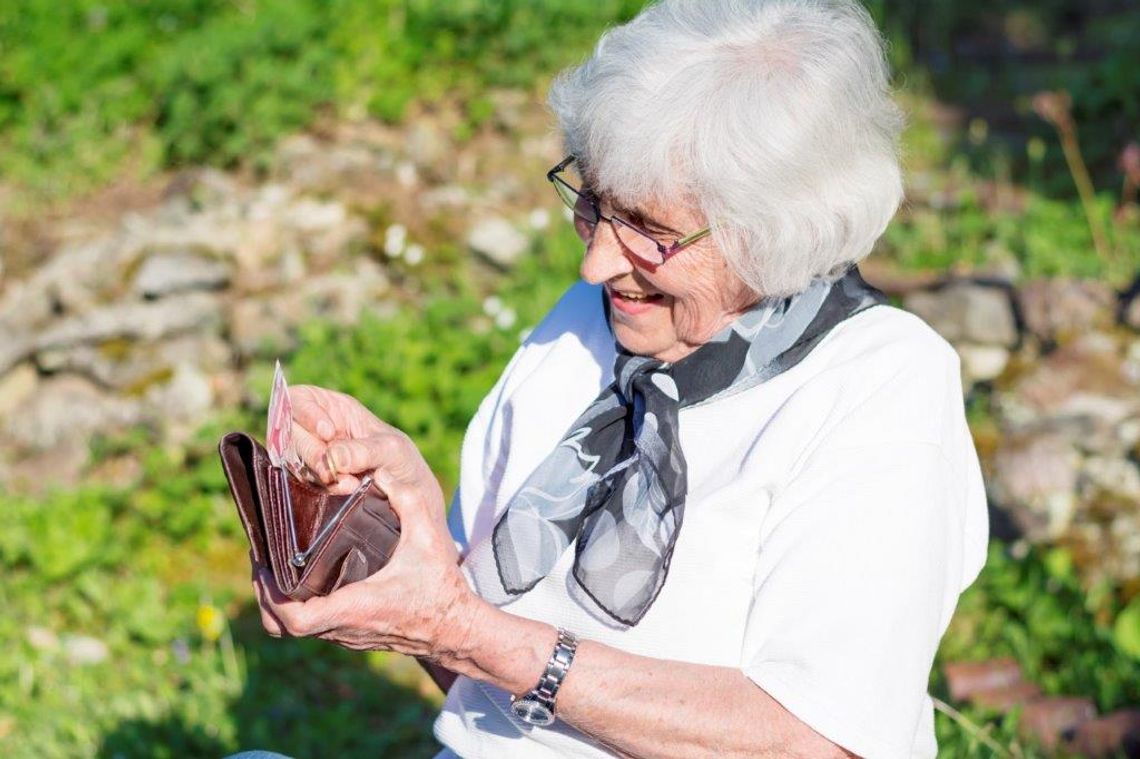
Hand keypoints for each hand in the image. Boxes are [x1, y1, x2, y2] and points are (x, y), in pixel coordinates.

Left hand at [254, 392, 477, 659]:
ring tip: (274, 567)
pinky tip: (302, 578)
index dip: (271, 597)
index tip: (264, 567)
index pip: (295, 619)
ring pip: (292, 630)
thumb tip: (383, 471)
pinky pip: (310, 627)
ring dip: (277, 602)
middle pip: (280, 626)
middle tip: (261, 560)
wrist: (456, 630)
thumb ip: (408, 502)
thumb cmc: (441, 588)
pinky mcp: (351, 635)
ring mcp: (345, 636)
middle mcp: (343, 627)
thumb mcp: (427, 540)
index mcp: (354, 607)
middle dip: (264, 595)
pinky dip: (295, 607)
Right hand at [288, 384, 401, 493]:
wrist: (409, 491)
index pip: (299, 399)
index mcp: (332, 408)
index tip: (328, 432)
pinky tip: (345, 488)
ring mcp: (311, 454)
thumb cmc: (401, 458)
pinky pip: (303, 482)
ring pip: (292, 459)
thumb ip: (363, 451)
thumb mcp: (390, 449)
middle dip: (310, 451)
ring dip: (317, 472)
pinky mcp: (312, 479)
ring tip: (349, 482)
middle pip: (289, 432)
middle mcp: (316, 429)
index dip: (306, 413)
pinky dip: (322, 487)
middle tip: (332, 467)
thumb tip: (332, 458)